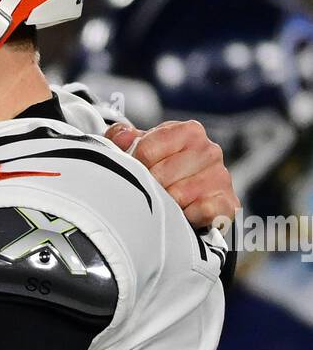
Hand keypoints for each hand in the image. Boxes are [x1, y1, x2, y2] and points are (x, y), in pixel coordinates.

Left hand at [105, 119, 239, 227]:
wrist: (192, 202)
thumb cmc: (166, 172)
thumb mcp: (142, 148)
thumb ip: (123, 137)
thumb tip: (122, 137)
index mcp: (189, 132)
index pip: (146, 149)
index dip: (134, 165)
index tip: (135, 173)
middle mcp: (209, 151)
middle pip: (159, 175)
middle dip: (149, 188)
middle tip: (151, 193)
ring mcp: (220, 177)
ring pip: (177, 196)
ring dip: (167, 205)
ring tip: (168, 204)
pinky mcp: (228, 203)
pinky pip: (202, 211)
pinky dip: (189, 217)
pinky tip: (185, 215)